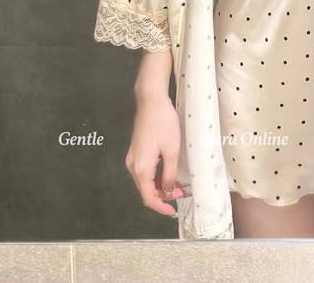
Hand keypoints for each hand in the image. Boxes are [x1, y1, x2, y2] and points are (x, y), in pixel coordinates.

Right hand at [125, 91, 188, 217]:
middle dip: (162, 196)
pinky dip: (155, 177)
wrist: (151, 101)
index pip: (148, 198)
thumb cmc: (163, 124)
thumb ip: (169, 174)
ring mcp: (133, 158)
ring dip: (159, 186)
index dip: (161, 207)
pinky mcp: (136, 151)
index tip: (173, 212)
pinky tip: (167, 173)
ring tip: (177, 185)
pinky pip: (145, 171)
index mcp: (141, 169)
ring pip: (145, 181)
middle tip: (181, 194)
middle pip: (145, 190)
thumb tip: (167, 191)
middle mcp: (133, 166)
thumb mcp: (171, 150)